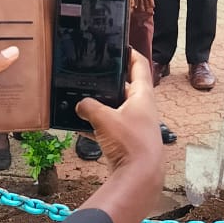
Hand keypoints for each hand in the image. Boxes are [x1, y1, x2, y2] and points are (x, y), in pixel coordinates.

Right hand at [76, 50, 162, 174]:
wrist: (139, 177)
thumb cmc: (129, 142)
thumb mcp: (104, 119)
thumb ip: (89, 107)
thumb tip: (80, 104)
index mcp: (143, 96)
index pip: (140, 66)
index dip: (131, 54)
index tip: (121, 45)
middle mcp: (143, 108)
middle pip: (128, 87)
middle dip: (111, 80)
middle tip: (95, 71)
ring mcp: (137, 125)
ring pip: (118, 108)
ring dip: (103, 104)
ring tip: (83, 97)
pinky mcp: (128, 141)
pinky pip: (111, 127)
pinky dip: (99, 124)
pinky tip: (81, 125)